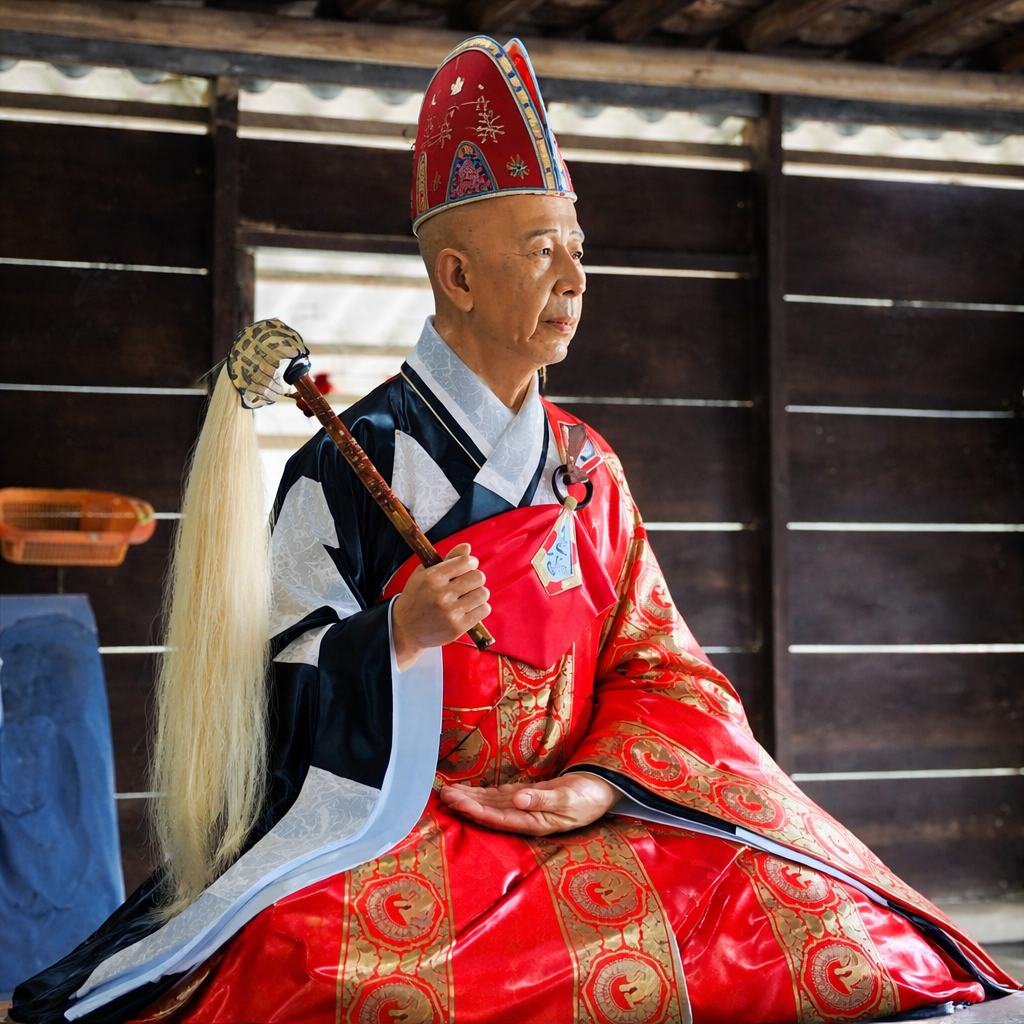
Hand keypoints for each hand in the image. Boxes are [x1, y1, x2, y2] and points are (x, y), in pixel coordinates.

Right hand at [392, 543, 489, 669]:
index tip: (469, 566)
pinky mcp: (458, 627)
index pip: (466, 562)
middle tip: (467, 583)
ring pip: (483, 593)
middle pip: (478, 577)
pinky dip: (480, 608)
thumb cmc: (416, 597)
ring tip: (468, 596)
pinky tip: (470, 608)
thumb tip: (467, 547)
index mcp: (432, 577)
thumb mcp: (424, 573)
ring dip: (478, 593)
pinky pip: (483, 610)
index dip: (471, 562)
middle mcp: (442, 594)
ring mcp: (450, 612)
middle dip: (475, 578)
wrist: (405, 629)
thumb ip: (447, 559)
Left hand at [438, 772, 617, 835]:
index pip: (499, 819)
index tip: (459, 803)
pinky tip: (468, 791)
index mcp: (535, 822)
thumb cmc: (588, 796)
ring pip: (491, 804)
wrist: (602, 790)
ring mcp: (524, 807)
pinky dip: (482, 793)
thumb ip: (543, 798)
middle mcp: (525, 817)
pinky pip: (499, 797)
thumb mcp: (569, 798)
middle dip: (466, 805)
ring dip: (470, 799)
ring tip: (448, 792)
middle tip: (444, 795)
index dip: (478, 812)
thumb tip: (518, 799)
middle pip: (490, 813)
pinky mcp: (526, 796)